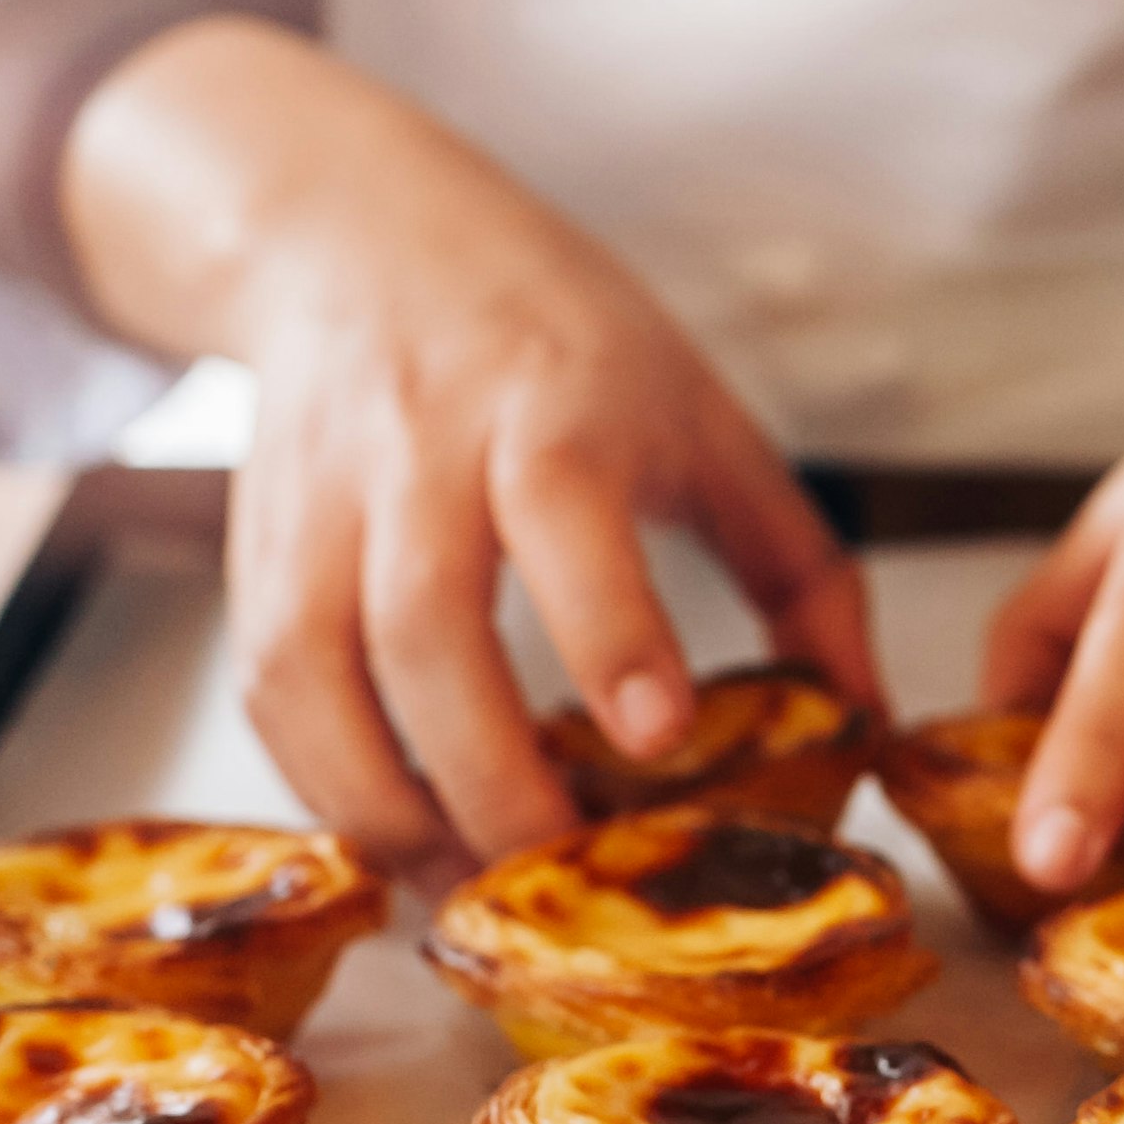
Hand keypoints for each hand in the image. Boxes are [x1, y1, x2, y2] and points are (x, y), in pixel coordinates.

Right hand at [60, 19, 877, 886]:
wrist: (355, 232)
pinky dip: (322, 784)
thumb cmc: (552, 334)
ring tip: (469, 891)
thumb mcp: (702, 413)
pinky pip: (269, 688)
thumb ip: (798, 563)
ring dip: (389, 805)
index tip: (655, 735)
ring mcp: (324, 497)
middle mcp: (422, 443)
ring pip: (318, 669)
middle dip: (487, 774)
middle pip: (427, 623)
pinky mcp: (256, 548)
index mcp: (555, 399)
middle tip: (557, 875)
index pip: (565, 507)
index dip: (607, 627)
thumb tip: (867, 719)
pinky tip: (394, 839)